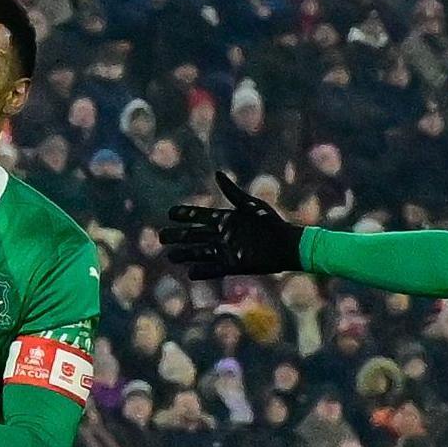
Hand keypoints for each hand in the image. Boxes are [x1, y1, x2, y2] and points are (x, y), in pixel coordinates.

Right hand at [160, 171, 305, 278]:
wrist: (286, 245)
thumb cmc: (270, 223)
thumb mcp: (250, 206)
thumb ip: (232, 192)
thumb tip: (217, 174)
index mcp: (226, 219)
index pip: (201, 216)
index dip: (186, 214)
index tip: (171, 213)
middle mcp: (223, 235)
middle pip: (195, 236)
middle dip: (179, 236)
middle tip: (161, 237)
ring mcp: (226, 251)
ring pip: (200, 252)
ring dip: (186, 254)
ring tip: (170, 256)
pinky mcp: (233, 265)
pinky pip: (214, 268)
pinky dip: (202, 271)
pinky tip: (189, 272)